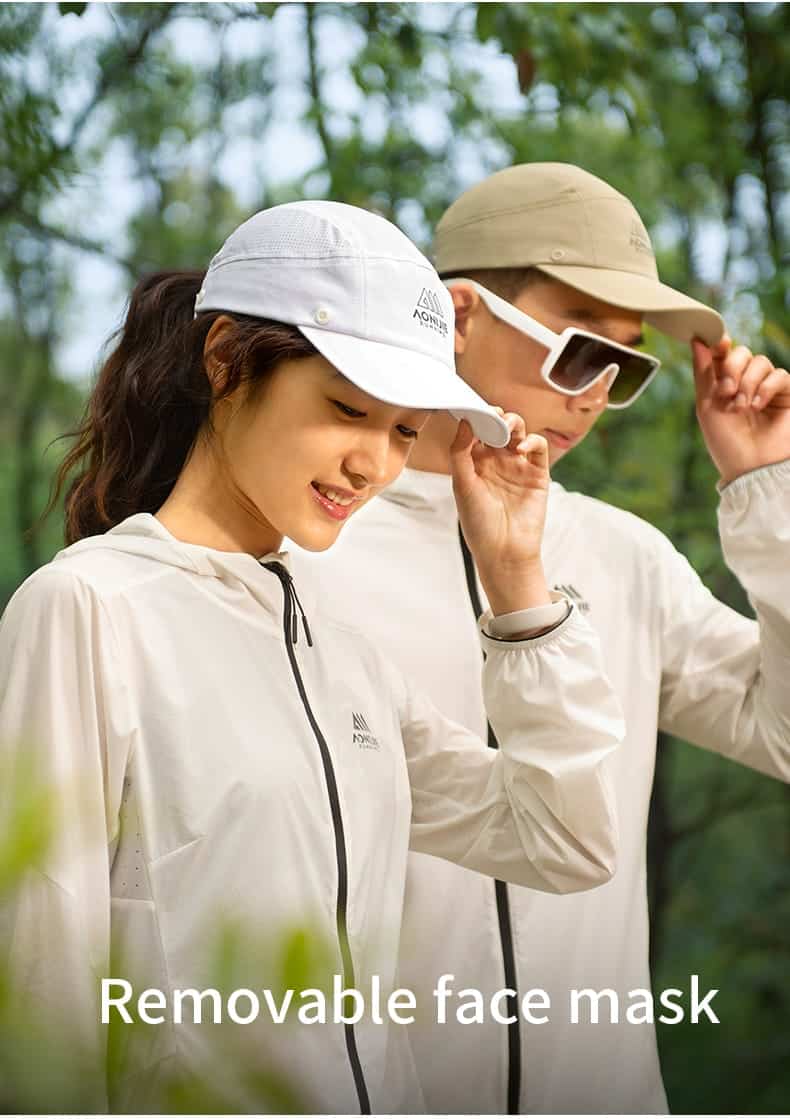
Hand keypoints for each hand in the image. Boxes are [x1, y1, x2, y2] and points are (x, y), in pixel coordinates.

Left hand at [450, 412, 550, 614]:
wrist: (503, 551)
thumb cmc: (479, 524)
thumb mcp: (462, 485)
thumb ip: (460, 453)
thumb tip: (465, 422)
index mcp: (475, 463)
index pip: (476, 432)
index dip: (475, 418)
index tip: (470, 408)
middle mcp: (497, 462)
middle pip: (498, 427)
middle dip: (495, 416)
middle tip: (491, 413)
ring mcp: (518, 466)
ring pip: (518, 433)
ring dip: (513, 423)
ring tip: (506, 427)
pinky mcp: (537, 474)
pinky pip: (538, 448)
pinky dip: (532, 441)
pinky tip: (520, 447)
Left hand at [693, 335, 789, 485]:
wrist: (751, 467)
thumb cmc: (726, 442)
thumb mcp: (706, 406)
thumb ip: (703, 372)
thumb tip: (697, 340)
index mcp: (723, 384)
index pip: (723, 353)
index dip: (720, 343)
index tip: (717, 343)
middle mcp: (745, 383)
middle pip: (742, 353)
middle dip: (732, 368)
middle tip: (726, 392)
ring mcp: (766, 388)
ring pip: (760, 362)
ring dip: (747, 382)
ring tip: (741, 407)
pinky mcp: (786, 395)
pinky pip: (779, 375)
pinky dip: (766, 387)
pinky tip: (758, 406)